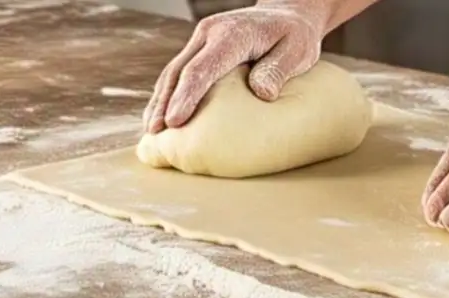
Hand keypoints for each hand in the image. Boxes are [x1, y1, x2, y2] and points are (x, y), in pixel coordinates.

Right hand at [143, 1, 328, 133]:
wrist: (286, 14)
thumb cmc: (295, 36)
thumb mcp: (297, 50)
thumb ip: (278, 69)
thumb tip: (261, 93)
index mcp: (231, 35)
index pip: (202, 68)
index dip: (187, 96)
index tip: (175, 121)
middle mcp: (209, 33)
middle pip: (179, 71)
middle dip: (165, 103)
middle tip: (155, 132)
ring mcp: (201, 40)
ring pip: (173, 72)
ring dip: (160, 100)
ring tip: (151, 130)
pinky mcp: (200, 48)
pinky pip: (179, 72)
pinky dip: (168, 94)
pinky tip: (163, 115)